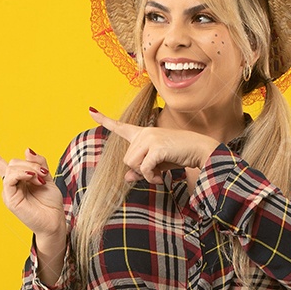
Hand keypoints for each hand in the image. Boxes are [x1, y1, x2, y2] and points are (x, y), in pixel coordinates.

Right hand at [0, 136, 65, 237]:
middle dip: (31, 164)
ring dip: (30, 169)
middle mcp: (10, 185)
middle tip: (43, 175)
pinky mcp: (9, 199)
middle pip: (12, 162)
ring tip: (40, 180)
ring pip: (11, 168)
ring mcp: (8, 192)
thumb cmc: (50, 203)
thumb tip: (27, 150)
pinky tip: (32, 178)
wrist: (54, 221)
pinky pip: (9, 179)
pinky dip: (21, 174)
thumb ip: (38, 163)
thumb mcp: (47, 177)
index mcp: (17, 179)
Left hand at [87, 107, 219, 184]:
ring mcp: (150, 138)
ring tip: (157, 173)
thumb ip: (140, 170)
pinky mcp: (156, 147)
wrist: (199, 150)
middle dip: (138, 169)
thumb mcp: (156, 164)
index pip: (120, 127)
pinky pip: (143, 169)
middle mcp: (144, 133)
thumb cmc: (178, 155)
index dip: (104, 120)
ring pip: (131, 164)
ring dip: (143, 173)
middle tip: (154, 170)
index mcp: (143, 133)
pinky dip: (150, 177)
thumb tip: (127, 178)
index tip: (91, 111)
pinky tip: (159, 177)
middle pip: (126, 159)